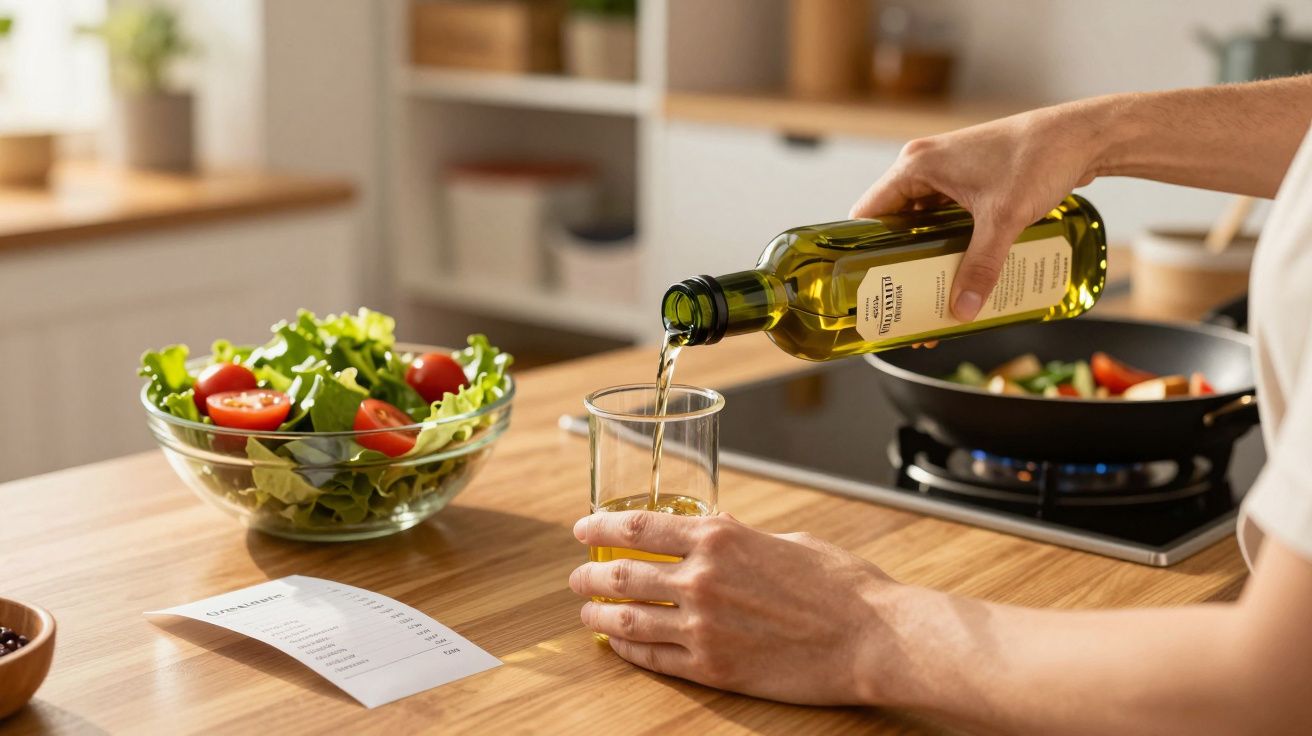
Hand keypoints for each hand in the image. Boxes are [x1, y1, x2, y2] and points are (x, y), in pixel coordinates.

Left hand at [569, 511, 893, 704]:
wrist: (872, 639)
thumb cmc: (842, 586)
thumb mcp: (787, 541)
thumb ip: (742, 537)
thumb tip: (717, 528)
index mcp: (719, 537)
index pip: (637, 526)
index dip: (600, 526)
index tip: (582, 527)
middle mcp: (701, 579)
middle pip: (622, 573)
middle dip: (590, 574)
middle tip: (578, 576)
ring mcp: (702, 627)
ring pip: (627, 617)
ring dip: (599, 612)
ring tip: (587, 611)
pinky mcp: (712, 668)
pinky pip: (651, 658)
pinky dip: (627, 648)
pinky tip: (618, 642)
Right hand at [850, 105, 1101, 320]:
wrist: (1082, 135)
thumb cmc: (1039, 158)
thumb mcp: (1004, 219)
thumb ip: (981, 266)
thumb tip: (963, 311)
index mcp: (916, 165)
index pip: (868, 214)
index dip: (863, 252)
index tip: (868, 286)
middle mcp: (924, 165)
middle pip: (895, 224)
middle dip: (898, 263)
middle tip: (903, 300)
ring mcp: (947, 172)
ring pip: (922, 223)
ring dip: (925, 255)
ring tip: (929, 292)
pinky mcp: (970, 179)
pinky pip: (946, 217)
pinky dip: (948, 243)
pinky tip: (957, 269)